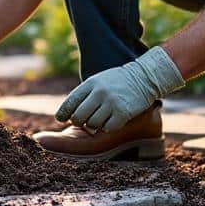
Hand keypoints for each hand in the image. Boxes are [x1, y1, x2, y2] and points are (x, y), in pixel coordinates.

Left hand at [55, 46, 184, 130]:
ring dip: (94, 125)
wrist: (144, 77)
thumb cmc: (118, 81)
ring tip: (100, 119)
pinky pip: (108, 128)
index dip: (63, 113)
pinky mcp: (123, 113)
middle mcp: (99, 93)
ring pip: (92, 124)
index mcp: (91, 84)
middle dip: (78, 122)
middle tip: (82, 122)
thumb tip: (69, 114)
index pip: (70, 102)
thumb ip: (85, 94)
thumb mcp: (98, 81)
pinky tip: (111, 121)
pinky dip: (107, 127)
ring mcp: (112, 103)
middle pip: (78, 117)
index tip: (60, 119)